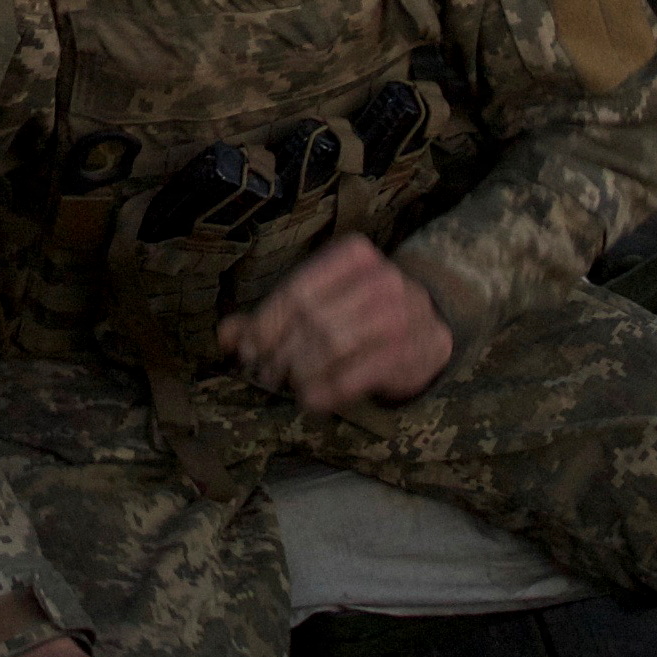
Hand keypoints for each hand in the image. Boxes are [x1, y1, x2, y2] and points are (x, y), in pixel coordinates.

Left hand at [217, 234, 455, 413]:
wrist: (431, 329)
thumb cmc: (364, 314)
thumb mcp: (324, 303)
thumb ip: (274, 316)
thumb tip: (225, 335)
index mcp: (353, 255)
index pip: (297, 291)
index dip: (266, 325)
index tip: (248, 352)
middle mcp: (382, 278)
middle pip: (313, 319)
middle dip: (282, 352)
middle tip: (267, 375)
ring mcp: (402, 313)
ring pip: (334, 344)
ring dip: (303, 372)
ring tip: (290, 386)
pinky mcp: (414, 351)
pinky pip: (360, 373)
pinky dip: (329, 390)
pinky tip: (312, 401)